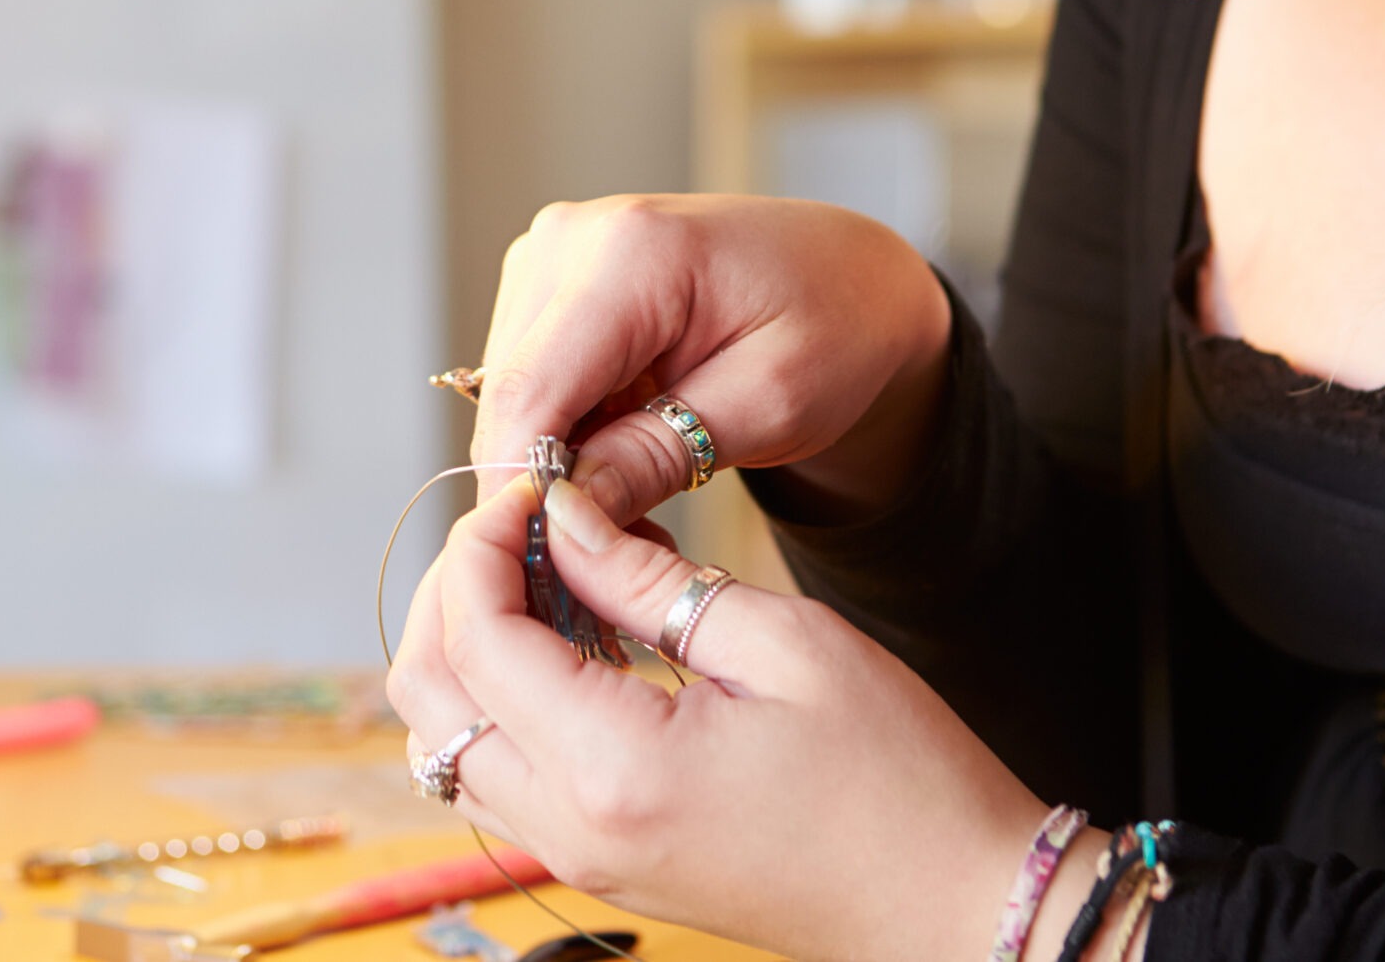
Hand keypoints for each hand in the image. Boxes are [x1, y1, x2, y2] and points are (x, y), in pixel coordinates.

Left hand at [387, 475, 1090, 961]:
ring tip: (551, 571)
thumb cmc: (897, 776)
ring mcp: (579, 857)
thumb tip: (561, 516)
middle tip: (528, 521)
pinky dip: (505, 698)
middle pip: (431, 695)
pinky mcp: (600, 861)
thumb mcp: (781, 642)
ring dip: (473, 645)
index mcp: (613, 769)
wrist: (954, 901)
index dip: (484, 542)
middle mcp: (572, 828)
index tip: (536, 484)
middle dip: (456, 589)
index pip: (477, 637)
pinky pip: (501, 774)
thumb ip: (649, 576)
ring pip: (451, 739)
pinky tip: (577, 638)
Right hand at [469, 195, 952, 524]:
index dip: (524, 489)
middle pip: (510, 396)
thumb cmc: (834, 328)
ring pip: (511, 396)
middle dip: (541, 487)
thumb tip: (564, 511)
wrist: (851, 278)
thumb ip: (661, 452)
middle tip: (601, 564)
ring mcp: (553, 254)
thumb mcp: (772, 405)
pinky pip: (528, 381)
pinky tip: (619, 462)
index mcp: (631, 252)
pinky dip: (563, 435)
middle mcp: (572, 237)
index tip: (543, 572)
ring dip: (552, 464)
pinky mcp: (549, 282)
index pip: (530, 390)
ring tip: (628, 506)